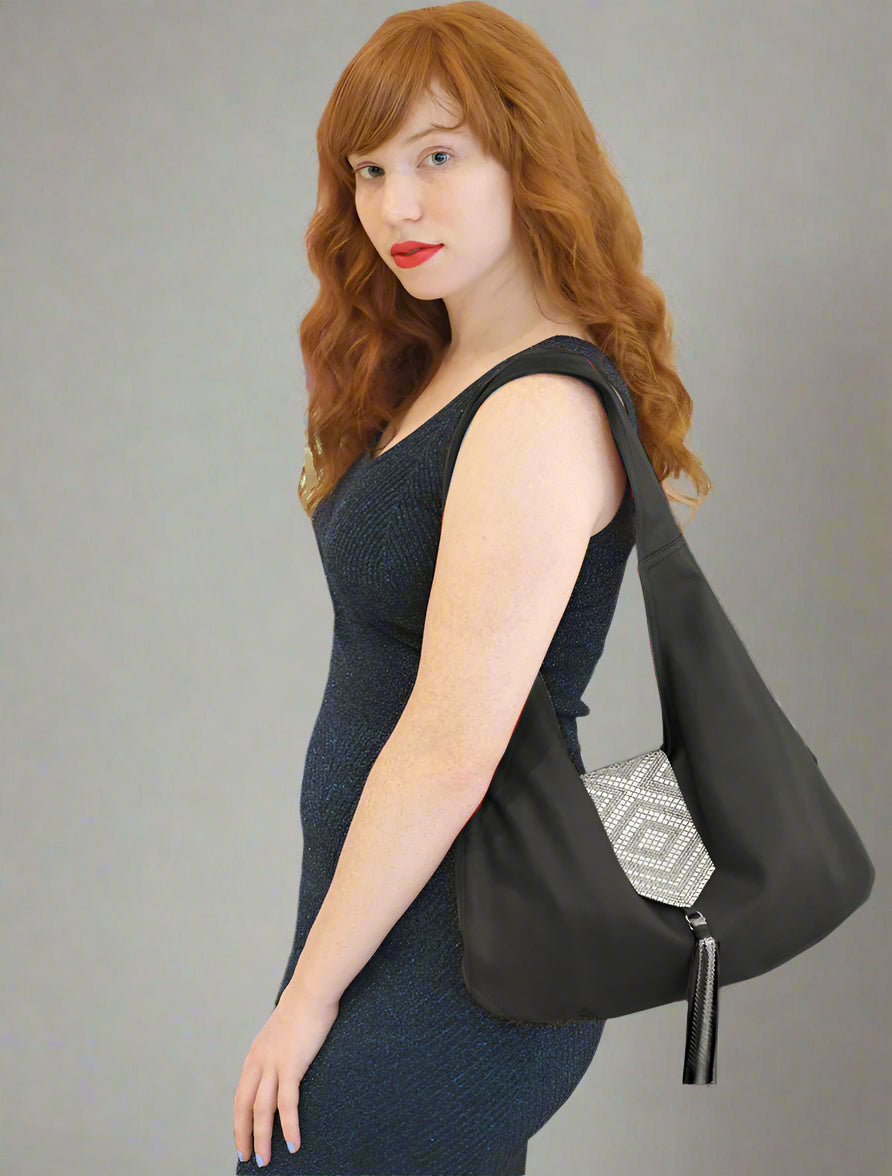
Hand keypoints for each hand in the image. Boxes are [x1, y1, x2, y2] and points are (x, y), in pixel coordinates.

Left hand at [233, 976, 339, 1166]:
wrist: (312, 989)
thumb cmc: (305, 1005)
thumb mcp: (285, 1028)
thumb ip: (281, 1045)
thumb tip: (289, 1053)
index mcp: (256, 1053)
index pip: (241, 1093)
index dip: (240, 1119)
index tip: (242, 1138)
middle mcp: (259, 1060)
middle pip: (244, 1106)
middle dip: (244, 1135)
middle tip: (247, 1157)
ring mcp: (273, 1063)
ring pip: (261, 1110)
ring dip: (263, 1139)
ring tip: (266, 1160)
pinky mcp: (291, 1065)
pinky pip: (287, 1104)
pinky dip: (288, 1126)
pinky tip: (293, 1142)